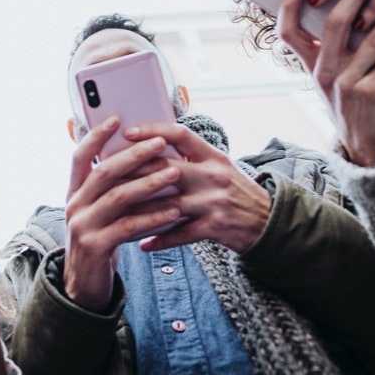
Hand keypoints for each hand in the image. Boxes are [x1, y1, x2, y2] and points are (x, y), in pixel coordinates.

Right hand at [61, 117, 183, 310]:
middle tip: (160, 143)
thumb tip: (142, 157)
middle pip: (103, 172)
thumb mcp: (100, 211)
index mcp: (74, 192)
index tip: (116, 118)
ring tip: (174, 173)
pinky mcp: (95, 247)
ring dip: (148, 183)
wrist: (85, 286)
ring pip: (117, 197)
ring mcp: (82, 227)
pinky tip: (173, 211)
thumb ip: (112, 189)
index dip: (96, 136)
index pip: (80, 156)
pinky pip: (127, 226)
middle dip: (133, 155)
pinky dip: (152, 217)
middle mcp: (74, 205)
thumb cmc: (101, 240)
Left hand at [118, 122, 271, 253]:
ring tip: (115, 213)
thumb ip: (192, 157)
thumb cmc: (236, 191)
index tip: (127, 132)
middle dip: (134, 172)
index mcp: (212, 155)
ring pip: (167, 204)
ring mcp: (213, 202)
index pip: (180, 134)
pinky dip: (159, 239)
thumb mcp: (219, 166)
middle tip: (106, 175)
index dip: (152, 131)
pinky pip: (179, 234)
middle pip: (166, 169)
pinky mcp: (214, 227)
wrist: (268, 222)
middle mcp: (213, 175)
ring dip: (138, 211)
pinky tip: (141, 244)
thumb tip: (153, 145)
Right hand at [276, 0, 374, 166]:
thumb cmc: (350, 96)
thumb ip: (334, 44)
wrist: (365, 141)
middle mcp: (324, 72)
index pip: (288, 33)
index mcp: (310, 64)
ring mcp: (347, 84)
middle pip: (334, 25)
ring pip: (372, 39)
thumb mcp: (332, 73)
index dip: (289, 7)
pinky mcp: (372, 93)